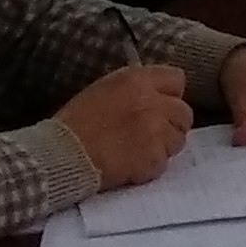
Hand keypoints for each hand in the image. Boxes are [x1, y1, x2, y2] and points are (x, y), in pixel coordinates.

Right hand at [61, 62, 192, 187]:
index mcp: (137, 80)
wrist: (61, 154)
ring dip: (163, 146)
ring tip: (138, 150)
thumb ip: (135, 87)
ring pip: (178, 139)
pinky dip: (150, 167)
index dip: (169, 94)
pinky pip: (164, 163)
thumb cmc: (75, 122)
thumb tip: (156, 92)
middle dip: (170, 123)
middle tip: (150, 133)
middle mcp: (152, 102)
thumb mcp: (103, 90)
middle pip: (183, 112)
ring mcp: (156, 132)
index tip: (159, 104)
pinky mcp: (153, 159)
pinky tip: (130, 165)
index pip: (176, 79)